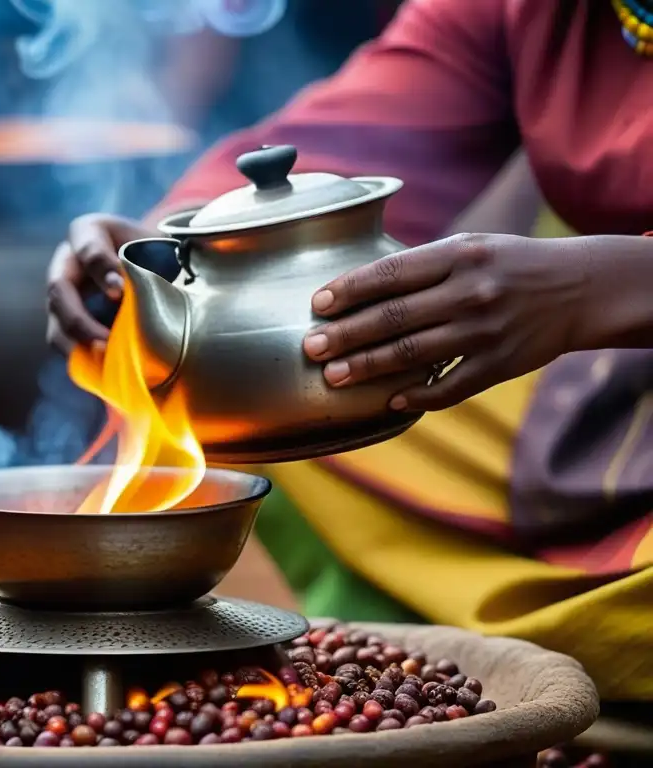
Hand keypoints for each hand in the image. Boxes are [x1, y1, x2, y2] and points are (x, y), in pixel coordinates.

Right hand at [46, 214, 159, 352]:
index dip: (102, 270)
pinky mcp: (65, 322)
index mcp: (87, 233)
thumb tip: (158, 290)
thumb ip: (155, 259)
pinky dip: (80, 360)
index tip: (119, 291)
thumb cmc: (153, 251)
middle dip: (78, 319)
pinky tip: (100, 373)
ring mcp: (62, 295)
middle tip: (104, 341)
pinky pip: (63, 343)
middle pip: (58, 290)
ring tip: (101, 363)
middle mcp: (66, 262)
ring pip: (55, 322)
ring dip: (74, 345)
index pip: (88, 250)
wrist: (150, 264)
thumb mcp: (155, 245)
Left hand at [302, 233, 591, 411]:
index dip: (350, 289)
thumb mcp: (470, 246)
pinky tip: (390, 403)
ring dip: (368, 368)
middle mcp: (469, 292)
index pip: (392, 273)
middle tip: (311, 347)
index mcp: (459, 256)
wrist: (582, 288)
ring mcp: (484, 332)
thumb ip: (421, 266)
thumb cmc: (510, 264)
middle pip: (394, 317)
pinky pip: (451, 387)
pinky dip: (419, 397)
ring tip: (334, 376)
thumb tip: (358, 287)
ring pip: (413, 354)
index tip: (318, 304)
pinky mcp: (500, 365)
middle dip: (346, 334)